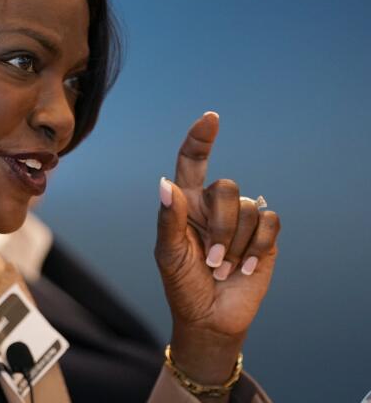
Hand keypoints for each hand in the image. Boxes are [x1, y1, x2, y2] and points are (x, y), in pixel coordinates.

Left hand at [155, 112, 280, 385]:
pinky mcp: (265, 237)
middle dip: (220, 226)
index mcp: (186, 202)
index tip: (210, 118)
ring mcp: (241, 220)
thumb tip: (165, 184)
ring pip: (249, 207)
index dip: (201, 139)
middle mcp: (214, 205)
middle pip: (227, 188)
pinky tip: (244, 268)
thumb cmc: (182, 283)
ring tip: (222, 268)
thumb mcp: (168, 254)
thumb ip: (168, 218)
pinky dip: (257, 248)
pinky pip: (269, 222)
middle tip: (210, 258)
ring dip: (236, 244)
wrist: (209, 317)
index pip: (193, 161)